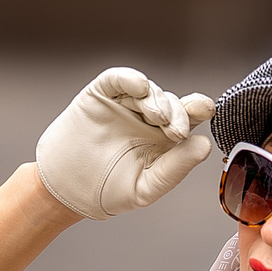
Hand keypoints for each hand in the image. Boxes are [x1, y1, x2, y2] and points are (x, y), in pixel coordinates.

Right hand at [34, 67, 215, 220]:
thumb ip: (176, 168)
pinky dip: (131, 79)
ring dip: (157, 100)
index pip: (187, 118)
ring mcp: (124, 106)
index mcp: (162, 140)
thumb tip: (205, 145)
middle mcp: (146, 120)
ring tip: (156, 118)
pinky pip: (118, 79)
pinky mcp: (101, 96)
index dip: (198, 109)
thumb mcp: (147, 186)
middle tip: (174, 129)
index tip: (205, 110)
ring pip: (148, 91)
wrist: (66, 190)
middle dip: (178, 112)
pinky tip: (140, 87)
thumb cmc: (107, 191)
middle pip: (172, 103)